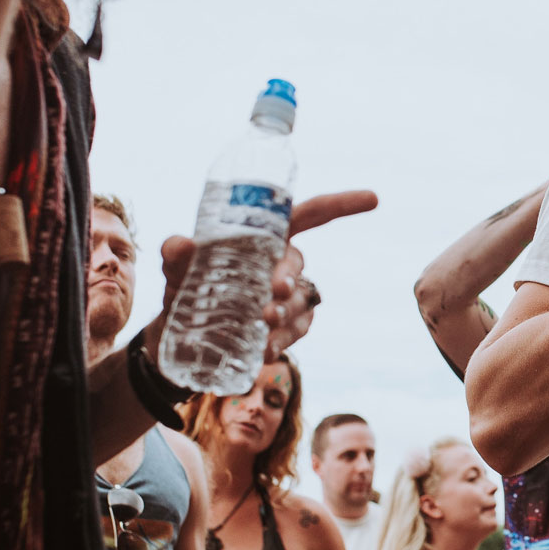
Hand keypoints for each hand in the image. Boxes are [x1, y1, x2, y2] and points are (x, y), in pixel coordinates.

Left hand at [153, 190, 378, 360]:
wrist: (179, 335)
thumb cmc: (184, 285)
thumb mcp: (174, 268)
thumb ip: (174, 253)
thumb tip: (181, 245)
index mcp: (264, 236)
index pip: (309, 215)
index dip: (341, 205)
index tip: (373, 199)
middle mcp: (280, 263)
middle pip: (297, 263)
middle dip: (289, 275)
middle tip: (273, 292)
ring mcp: (288, 298)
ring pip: (299, 301)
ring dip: (285, 314)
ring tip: (261, 329)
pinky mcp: (288, 329)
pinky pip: (296, 332)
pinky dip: (281, 341)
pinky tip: (262, 350)